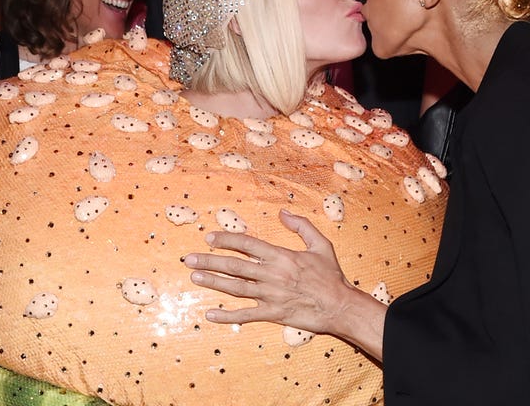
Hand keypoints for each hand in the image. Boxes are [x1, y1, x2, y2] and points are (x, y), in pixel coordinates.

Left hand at [185, 209, 388, 359]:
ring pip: (236, 288)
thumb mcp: (321, 244)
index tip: (209, 238)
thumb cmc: (331, 275)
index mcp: (281, 256)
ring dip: (213, 283)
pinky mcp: (273, 314)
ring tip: (195, 278)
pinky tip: (210, 315)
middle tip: (190, 259)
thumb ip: (301, 226)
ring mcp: (270, 295)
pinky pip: (246, 315)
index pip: (248, 245)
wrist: (340, 306)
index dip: (226, 240)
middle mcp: (272, 275)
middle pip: (235, 266)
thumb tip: (282, 213)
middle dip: (210, 261)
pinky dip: (227, 316)